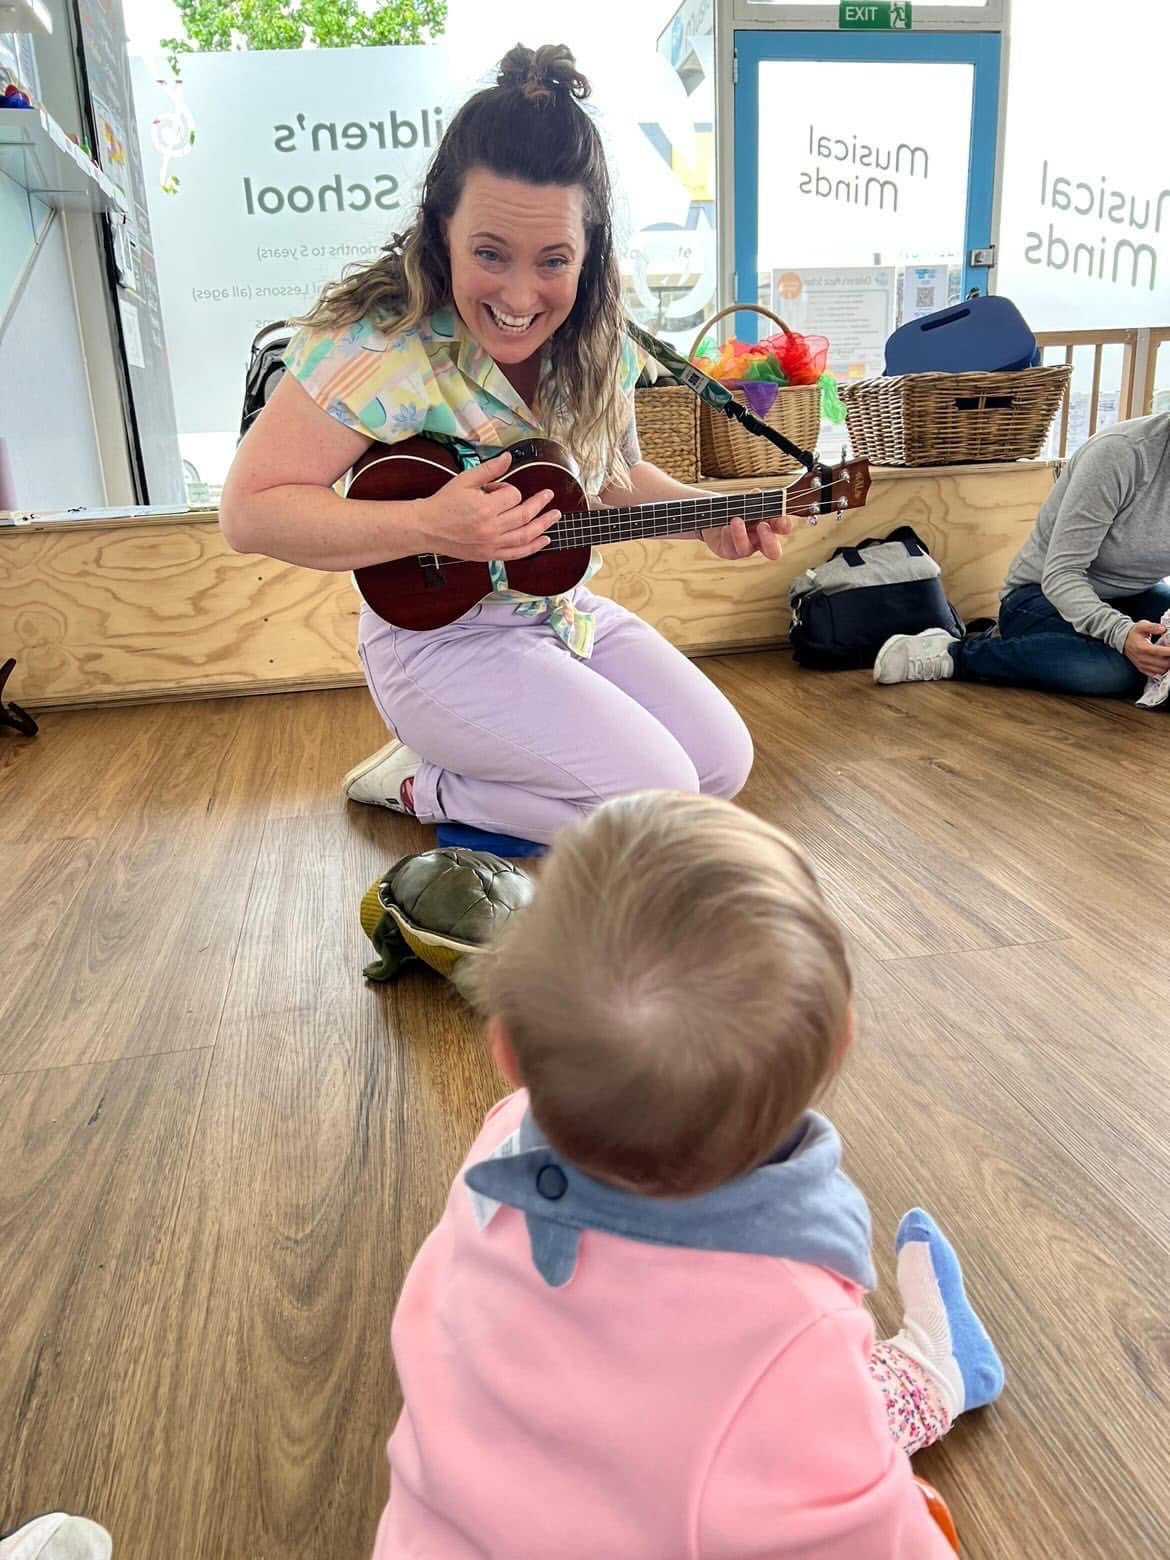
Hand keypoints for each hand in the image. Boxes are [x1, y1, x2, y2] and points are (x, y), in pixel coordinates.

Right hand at [418, 451, 559, 561]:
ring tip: (555, 516)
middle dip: (539, 503)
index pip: (512, 495)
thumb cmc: (444, 503)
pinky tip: (544, 540)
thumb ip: (489, 469)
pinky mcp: (490, 555)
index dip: (508, 488)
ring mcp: (492, 544)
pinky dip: (533, 547)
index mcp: (485, 508)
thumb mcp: (465, 480)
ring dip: (543, 525)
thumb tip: (508, 457)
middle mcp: (491, 528)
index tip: (496, 488)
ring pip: (525, 535)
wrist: (427, 528)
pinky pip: (517, 553)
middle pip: (525, 514)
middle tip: (549, 495)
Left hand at [701, 497, 791, 561]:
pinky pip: (729, 548)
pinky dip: (727, 535)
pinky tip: (724, 526)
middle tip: (763, 525)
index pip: (782, 528)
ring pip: (745, 550)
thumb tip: (757, 493)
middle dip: (769, 540)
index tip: (781, 519)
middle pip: (773, 552)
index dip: (784, 526)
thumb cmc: (733, 506)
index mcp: (769, 525)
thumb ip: (752, 499)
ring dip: (741, 534)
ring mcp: (744, 548)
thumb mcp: (744, 501)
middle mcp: (759, 540)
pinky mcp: (728, 552)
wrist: (712, 513)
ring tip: (736, 519)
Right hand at [1122, 620, 1169, 676]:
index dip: (1169, 651)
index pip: (1158, 651)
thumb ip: (1152, 627)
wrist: (1123, 641)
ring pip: (1160, 670)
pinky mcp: (1142, 669)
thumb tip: (1163, 629)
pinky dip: (1162, 671)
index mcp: (1142, 647)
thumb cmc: (1134, 633)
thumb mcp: (1142, 626)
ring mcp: (1142, 665)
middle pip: (1162, 663)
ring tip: (1169, 658)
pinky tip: (1165, 665)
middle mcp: (1141, 658)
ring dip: (1168, 665)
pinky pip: (1155, 674)